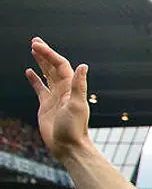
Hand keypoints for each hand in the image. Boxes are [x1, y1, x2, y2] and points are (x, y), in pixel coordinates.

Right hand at [25, 38, 91, 161]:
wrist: (68, 147)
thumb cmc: (74, 128)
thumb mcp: (77, 106)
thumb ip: (78, 86)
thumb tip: (83, 66)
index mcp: (70, 89)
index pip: (60, 65)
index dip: (49, 53)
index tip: (35, 45)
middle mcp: (63, 91)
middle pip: (53, 67)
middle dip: (45, 53)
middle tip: (34, 41)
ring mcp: (54, 97)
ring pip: (47, 75)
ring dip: (41, 62)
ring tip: (33, 50)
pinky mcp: (46, 105)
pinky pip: (40, 88)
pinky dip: (35, 79)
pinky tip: (29, 71)